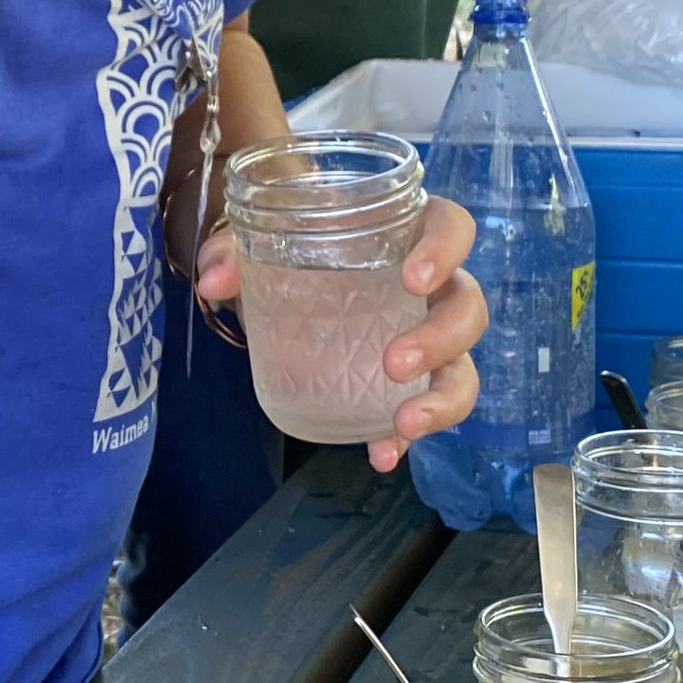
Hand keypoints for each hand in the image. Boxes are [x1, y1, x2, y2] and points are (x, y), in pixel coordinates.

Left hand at [194, 193, 482, 471]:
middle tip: (393, 362)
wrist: (284, 286)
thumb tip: (214, 281)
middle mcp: (432, 288)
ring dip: (442, 398)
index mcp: (407, 235)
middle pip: (468, 307)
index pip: (452, 227)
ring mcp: (428, 337)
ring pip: (463, 367)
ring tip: (404, 421)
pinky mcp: (411, 383)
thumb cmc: (290, 251)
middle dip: (441, 337)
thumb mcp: (259, 243)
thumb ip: (232, 251)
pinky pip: (424, 411)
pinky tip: (382, 454)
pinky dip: (405, 438)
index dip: (446, 249)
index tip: (414, 277)